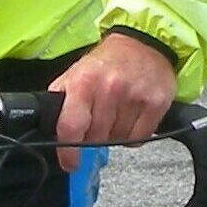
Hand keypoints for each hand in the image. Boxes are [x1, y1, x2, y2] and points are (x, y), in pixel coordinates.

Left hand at [48, 32, 176, 172]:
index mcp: (83, 82)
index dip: (68, 151)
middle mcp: (109, 89)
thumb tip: (50, 128)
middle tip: (98, 119)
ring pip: (118, 140)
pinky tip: (131, 116)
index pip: (71, 126)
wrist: (144, 43)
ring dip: (114, 134)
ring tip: (116, 112)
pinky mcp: (156, 104)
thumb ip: (62, 100)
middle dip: (93, 136)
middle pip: (96, 137)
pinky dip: (133, 135)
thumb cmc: (106, 62)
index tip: (70, 163)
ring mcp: (134, 97)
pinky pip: (139, 138)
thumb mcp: (76, 73)